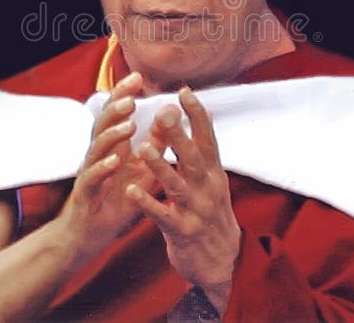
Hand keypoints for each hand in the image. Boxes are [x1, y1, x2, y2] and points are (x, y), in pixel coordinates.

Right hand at [58, 72, 155, 265]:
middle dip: (116, 108)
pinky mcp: (86, 194)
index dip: (123, 94)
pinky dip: (103, 167)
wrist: (91, 235)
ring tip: (130, 124)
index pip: (115, 114)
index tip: (138, 76)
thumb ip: (155, 146)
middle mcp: (97, 155)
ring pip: (96, 147)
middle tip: (132, 95)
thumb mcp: (142, 170)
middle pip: (102, 124)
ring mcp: (89, 173)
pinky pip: (92, 178)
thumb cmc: (117, 200)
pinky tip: (115, 161)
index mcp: (111, 147)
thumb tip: (172, 118)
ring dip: (113, 134)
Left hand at [126, 87, 239, 314]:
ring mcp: (196, 211)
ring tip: (143, 148)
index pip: (208, 139)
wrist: (221, 262)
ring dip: (160, 166)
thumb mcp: (214, 181)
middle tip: (164, 112)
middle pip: (194, 158)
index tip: (185, 92)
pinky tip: (132, 191)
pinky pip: (162, 215)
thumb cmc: (211, 214)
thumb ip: (204, 150)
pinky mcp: (182, 232)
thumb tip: (204, 113)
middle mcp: (208, 189)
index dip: (197, 116)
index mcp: (214, 174)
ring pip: (177, 185)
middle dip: (179, 135)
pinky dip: (148, 203)